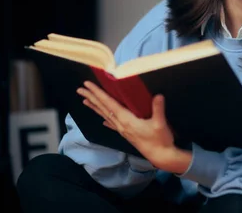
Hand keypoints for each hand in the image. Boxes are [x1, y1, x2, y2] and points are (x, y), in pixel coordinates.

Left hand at [77, 81, 191, 173]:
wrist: (161, 156)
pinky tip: (102, 122)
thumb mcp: (160, 124)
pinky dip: (106, 121)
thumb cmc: (160, 140)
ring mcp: (123, 130)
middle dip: (92, 98)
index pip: (109, 103)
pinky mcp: (127, 134)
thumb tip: (158, 95)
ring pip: (106, 116)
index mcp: (127, 120)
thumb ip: (158, 109)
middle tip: (80, 89)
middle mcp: (121, 124)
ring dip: (95, 107)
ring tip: (85, 101)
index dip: (98, 93)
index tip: (88, 85)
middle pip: (103, 108)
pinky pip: (112, 125)